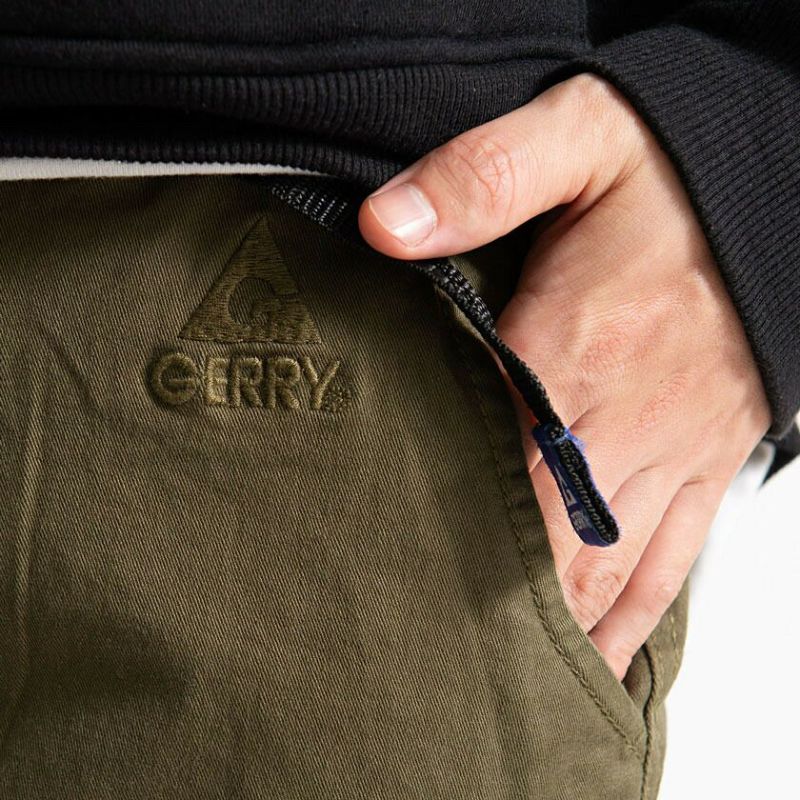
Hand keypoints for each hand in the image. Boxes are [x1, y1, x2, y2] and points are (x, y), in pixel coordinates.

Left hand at [357, 73, 771, 679]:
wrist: (772, 178)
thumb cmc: (670, 165)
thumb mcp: (573, 138)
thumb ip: (479, 177)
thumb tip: (384, 225)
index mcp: (574, 350)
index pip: (493, 468)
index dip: (441, 535)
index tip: (392, 589)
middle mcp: (624, 418)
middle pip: (545, 540)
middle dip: (489, 605)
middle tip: (426, 664)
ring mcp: (674, 449)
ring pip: (610, 569)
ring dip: (559, 630)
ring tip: (505, 690)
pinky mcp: (708, 457)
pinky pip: (675, 557)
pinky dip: (638, 616)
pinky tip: (608, 657)